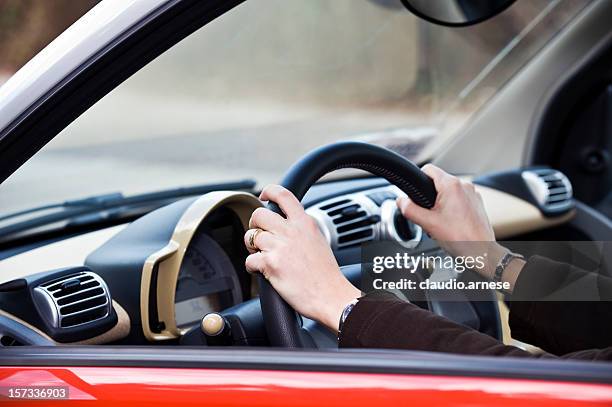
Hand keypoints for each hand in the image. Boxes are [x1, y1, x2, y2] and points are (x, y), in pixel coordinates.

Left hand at [244, 185, 360, 332]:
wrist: (331, 296)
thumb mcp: (318, 241)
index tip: (263, 196)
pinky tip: (262, 270)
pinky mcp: (271, 264)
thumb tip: (286, 224)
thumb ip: (302, 229)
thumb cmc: (326, 275)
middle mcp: (291, 231)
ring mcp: (280, 247)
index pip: (283, 195)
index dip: (269, 191)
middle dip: (254, 224)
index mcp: (304, 223)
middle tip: (259, 235)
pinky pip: (249, 260)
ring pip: (251, 236)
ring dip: (252, 247)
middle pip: (259, 214)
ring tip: (261, 255)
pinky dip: (252, 266)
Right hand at [397, 164, 510, 279]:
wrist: (481, 252)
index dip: (418, 180)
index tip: (415, 194)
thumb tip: (401, 202)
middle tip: (429, 216)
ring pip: (448, 192)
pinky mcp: (477, 204)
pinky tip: (451, 224)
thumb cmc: (461, 239)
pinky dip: (452, 209)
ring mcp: (472, 194)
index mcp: (452, 185)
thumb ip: (410, 209)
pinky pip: (458, 200)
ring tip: (442, 222)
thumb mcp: (428, 224)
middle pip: (438, 182)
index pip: (428, 169)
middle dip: (429, 197)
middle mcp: (464, 186)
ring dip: (440, 204)